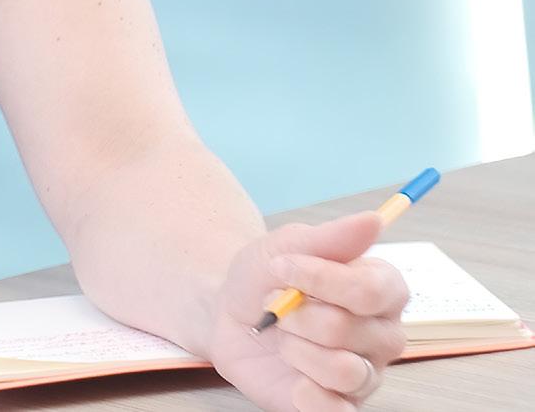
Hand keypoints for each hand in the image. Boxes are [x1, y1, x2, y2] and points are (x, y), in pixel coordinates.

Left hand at [203, 212, 409, 411]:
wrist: (230, 314)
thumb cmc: (268, 277)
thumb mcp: (287, 246)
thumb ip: (330, 237)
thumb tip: (374, 220)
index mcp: (382, 290)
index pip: (372, 290)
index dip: (321, 279)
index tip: (280, 267)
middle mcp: (383, 334)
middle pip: (349, 329)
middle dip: (295, 314)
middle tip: (276, 306)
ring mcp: (365, 372)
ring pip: (344, 371)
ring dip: (295, 349)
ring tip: (281, 337)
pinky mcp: (340, 403)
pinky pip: (337, 410)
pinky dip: (309, 395)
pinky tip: (293, 380)